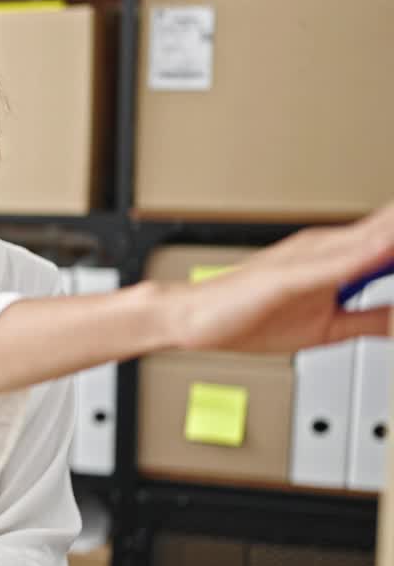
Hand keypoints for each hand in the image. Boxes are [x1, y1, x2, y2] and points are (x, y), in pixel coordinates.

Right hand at [169, 202, 393, 353]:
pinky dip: (381, 250)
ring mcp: (314, 256)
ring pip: (382, 236)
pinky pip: (349, 260)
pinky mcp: (297, 272)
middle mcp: (329, 246)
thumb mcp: (326, 329)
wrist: (192, 319)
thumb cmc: (242, 318)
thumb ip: (369, 318)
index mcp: (337, 256)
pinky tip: (393, 243)